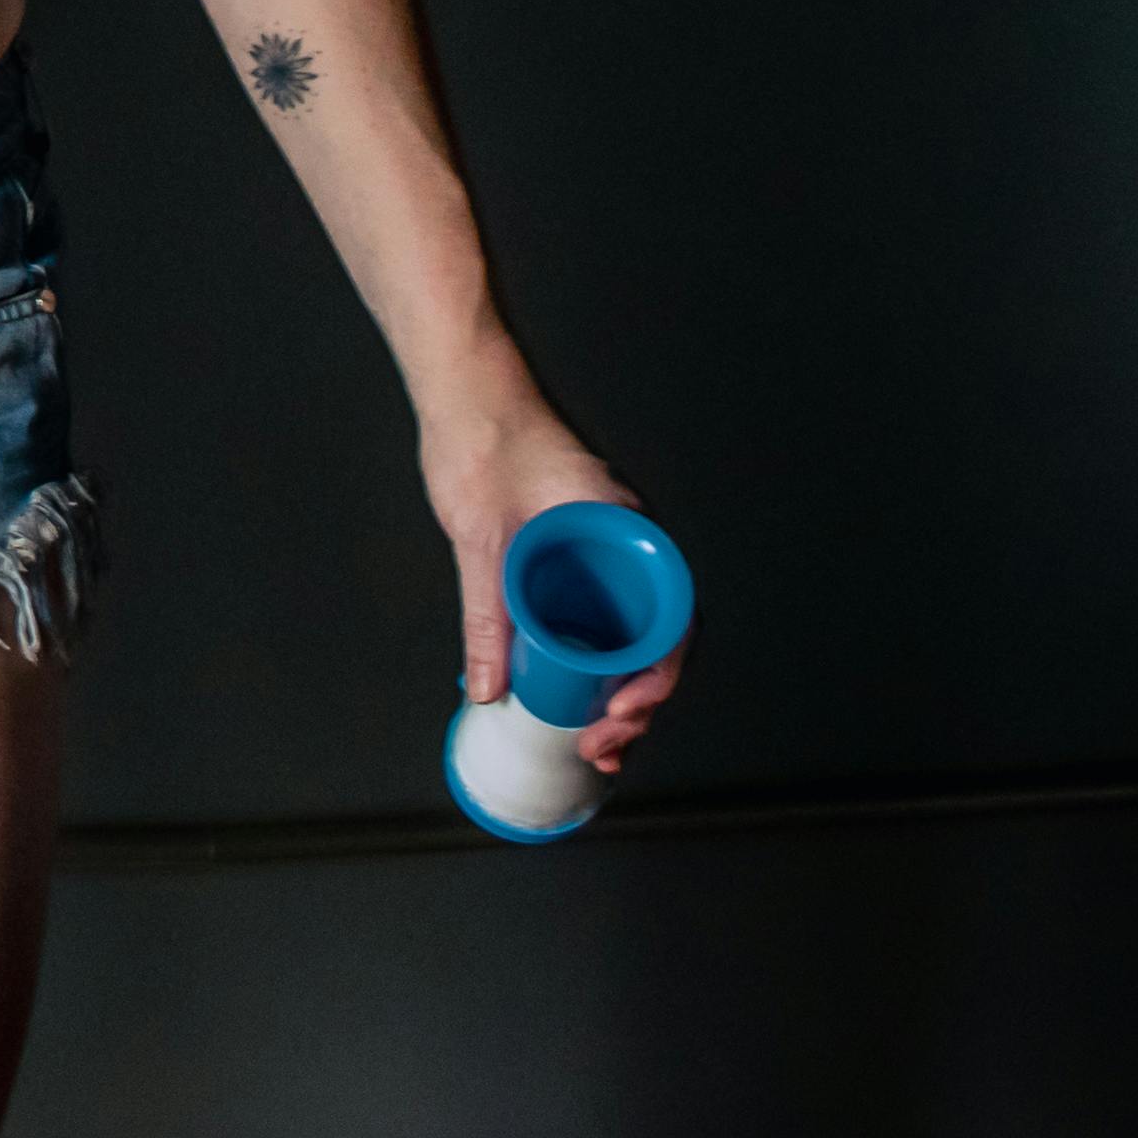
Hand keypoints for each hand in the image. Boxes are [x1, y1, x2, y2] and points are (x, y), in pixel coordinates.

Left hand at [419, 383, 682, 776]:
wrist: (464, 393)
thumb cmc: (485, 440)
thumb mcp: (482, 537)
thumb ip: (487, 614)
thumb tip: (489, 687)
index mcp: (625, 530)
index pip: (672, 616)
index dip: (660, 675)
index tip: (626, 710)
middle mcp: (624, 543)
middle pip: (655, 637)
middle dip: (639, 701)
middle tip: (603, 745)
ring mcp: (602, 551)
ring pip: (628, 635)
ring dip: (619, 691)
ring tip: (594, 741)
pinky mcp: (573, 558)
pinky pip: (597, 618)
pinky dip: (591, 663)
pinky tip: (570, 697)